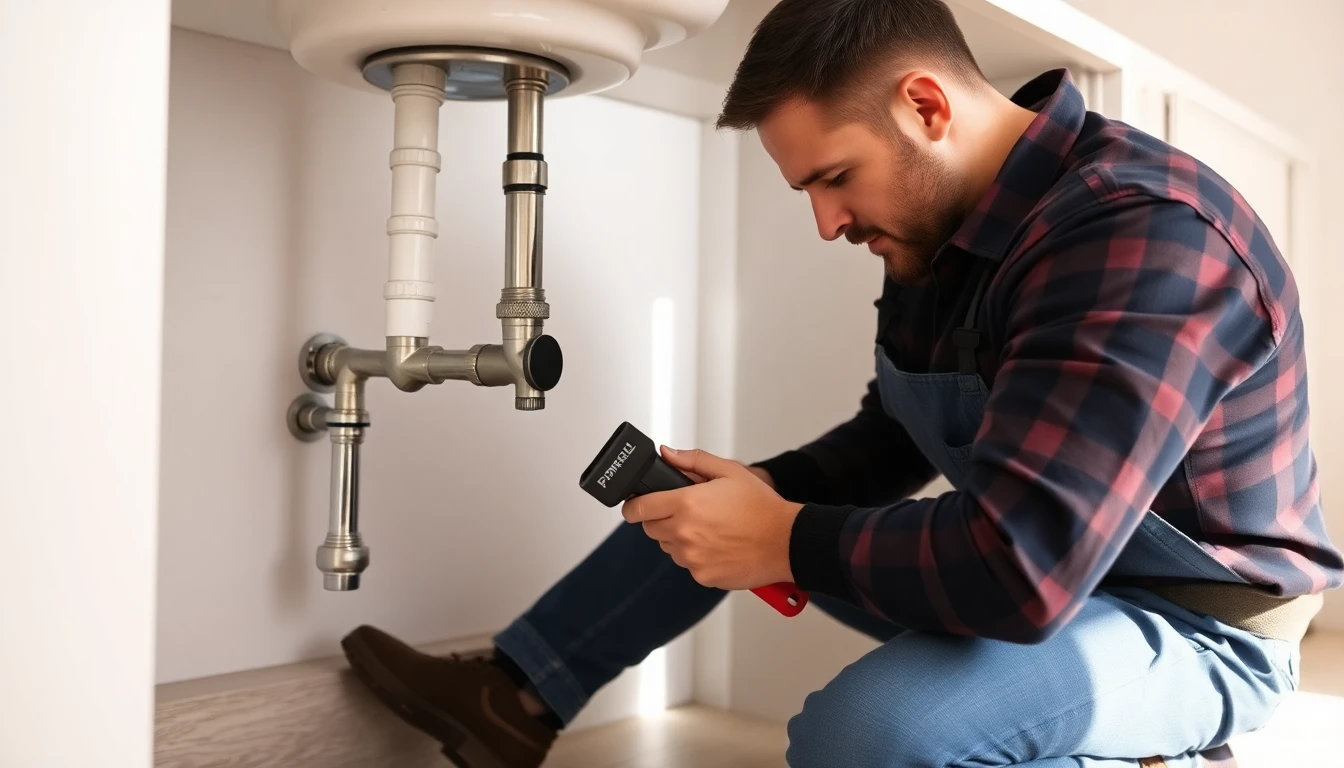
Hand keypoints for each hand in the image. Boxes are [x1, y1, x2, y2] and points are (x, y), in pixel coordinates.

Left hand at [621, 446, 800, 589]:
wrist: (786, 541)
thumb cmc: (761, 507)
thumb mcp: (729, 471)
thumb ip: (692, 461)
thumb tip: (666, 453)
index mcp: (686, 504)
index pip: (639, 509)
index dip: (632, 507)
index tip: (633, 506)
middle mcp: (684, 533)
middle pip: (651, 529)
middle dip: (660, 519)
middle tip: (684, 512)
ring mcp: (692, 558)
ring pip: (669, 548)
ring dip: (679, 538)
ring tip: (707, 528)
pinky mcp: (703, 576)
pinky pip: (688, 564)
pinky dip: (697, 556)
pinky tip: (717, 545)